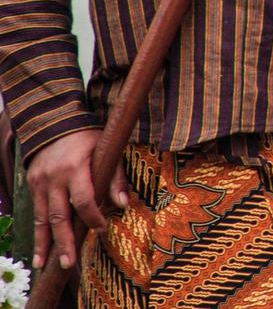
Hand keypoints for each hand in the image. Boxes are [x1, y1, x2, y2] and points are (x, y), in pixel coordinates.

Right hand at [26, 129, 128, 269]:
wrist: (54, 124)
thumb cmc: (89, 138)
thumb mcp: (107, 150)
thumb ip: (115, 177)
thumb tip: (124, 205)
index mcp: (75, 167)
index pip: (83, 199)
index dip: (92, 217)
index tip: (101, 230)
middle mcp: (54, 178)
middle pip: (59, 215)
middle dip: (64, 241)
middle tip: (67, 263)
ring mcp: (40, 184)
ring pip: (43, 218)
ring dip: (45, 243)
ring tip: (46, 266)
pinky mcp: (32, 186)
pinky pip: (36, 213)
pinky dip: (38, 233)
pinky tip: (39, 252)